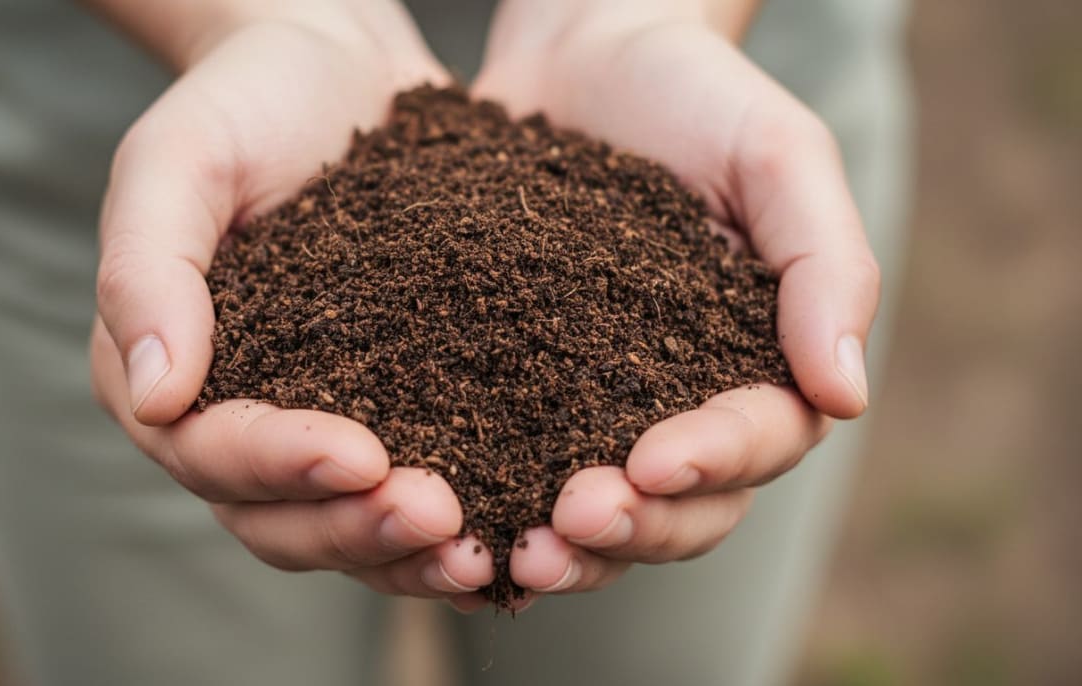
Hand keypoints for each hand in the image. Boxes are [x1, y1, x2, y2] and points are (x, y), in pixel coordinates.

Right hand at [89, 3, 494, 601]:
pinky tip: (516, 532)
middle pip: (281, 518)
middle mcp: (240, 420)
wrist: (335, 69)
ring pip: (349, 525)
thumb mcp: (178, 160)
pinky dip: (458, 523)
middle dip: (356, 527)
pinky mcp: (396, 410)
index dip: (280, 464)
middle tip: (439, 516)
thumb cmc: (245, 102)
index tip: (360, 455)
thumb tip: (154, 396)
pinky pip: (414, 485)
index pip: (210, 450)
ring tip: (481, 551)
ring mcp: (320, 422)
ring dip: (409, 552)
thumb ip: (148, 268)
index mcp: (174, 373)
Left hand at [472, 0, 878, 596]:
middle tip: (569, 522)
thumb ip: (825, 266)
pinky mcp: (518, 390)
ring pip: (600, 511)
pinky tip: (455, 532)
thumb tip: (847, 396)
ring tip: (513, 554)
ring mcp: (597, 404)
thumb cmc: (695, 93)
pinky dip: (494, 509)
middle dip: (632, 526)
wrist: (582, 54)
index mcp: (758, 361)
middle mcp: (682, 401)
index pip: (756, 439)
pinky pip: (511, 465)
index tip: (653, 462)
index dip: (712, 463)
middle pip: (680, 506)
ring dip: (565, 547)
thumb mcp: (778, 155)